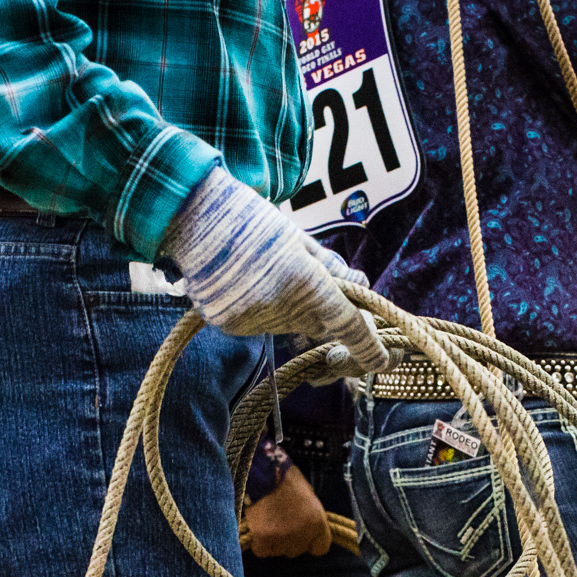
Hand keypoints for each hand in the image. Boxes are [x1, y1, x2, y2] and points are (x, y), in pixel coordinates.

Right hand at [164, 167, 388, 375]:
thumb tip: (360, 287)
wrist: (191, 216)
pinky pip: (260, 325)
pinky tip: (243, 282)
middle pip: (317, 324)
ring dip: (288, 308)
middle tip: (305, 280)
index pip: (348, 326)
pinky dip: (260, 309)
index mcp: (305, 280)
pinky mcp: (230, 325)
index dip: (369, 347)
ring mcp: (253, 320)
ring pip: (288, 326)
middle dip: (322, 311)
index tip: (385, 360)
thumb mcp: (298, 237)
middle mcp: (281, 307)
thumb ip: (331, 268)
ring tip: (262, 271)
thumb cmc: (250, 218)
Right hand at [244, 466, 331, 557]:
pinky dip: (259, 543)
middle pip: (297, 551)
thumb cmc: (286, 478)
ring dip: (273, 542)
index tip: (303, 536)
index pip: (320, 548)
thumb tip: (306, 527)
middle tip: (280, 523)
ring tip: (268, 522)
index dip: (310, 542)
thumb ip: (310, 516)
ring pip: (278, 551)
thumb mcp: (308, 497)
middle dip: (289, 541)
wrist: (263, 472)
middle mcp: (303, 533)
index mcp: (318, 522)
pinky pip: (262, 551)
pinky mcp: (263, 538)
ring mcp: (283, 538)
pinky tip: (258, 528)